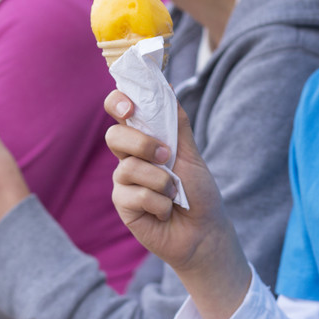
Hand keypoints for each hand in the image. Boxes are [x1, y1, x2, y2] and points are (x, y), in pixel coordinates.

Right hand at [106, 90, 250, 318]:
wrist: (205, 232)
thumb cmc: (199, 193)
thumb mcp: (191, 154)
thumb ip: (177, 123)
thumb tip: (166, 86)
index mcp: (144, 139)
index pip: (120, 112)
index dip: (118, 102)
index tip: (129, 106)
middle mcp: (129, 158)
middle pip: (114, 136)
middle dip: (141, 144)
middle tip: (166, 155)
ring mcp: (123, 181)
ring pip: (128, 168)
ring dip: (161, 181)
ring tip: (174, 194)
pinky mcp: (123, 205)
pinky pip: (134, 195)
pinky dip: (158, 203)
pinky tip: (165, 211)